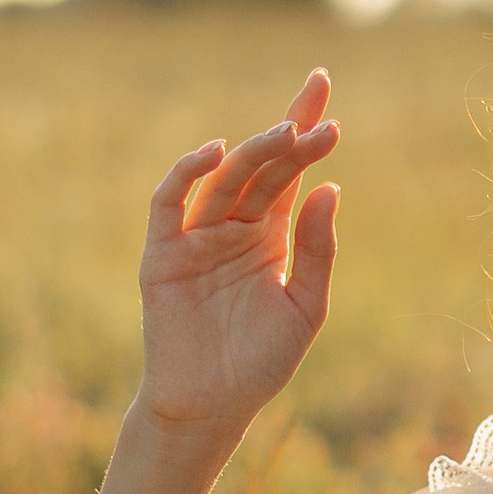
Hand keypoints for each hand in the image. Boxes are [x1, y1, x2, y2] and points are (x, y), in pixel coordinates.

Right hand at [136, 70, 339, 449]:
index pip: (289, 170)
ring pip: (223, 180)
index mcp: (270, 234)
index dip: (303, 127)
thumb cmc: (260, 363)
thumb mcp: (305, 306)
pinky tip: (215, 153)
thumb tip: (330, 188)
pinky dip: (186, 174)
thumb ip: (317, 250)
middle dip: (289, 139)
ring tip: (286, 135)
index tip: (322, 86)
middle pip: (261, 168)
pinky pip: (169, 203)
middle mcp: (233, 226)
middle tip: (320, 122)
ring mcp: (196, 237)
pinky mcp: (162, 254)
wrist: (213, 407)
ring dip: (253, 153)